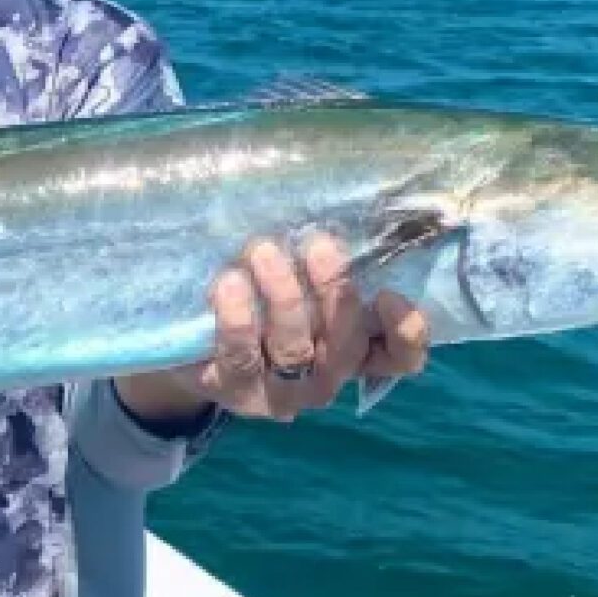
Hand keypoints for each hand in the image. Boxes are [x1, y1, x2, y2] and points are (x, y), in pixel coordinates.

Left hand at [118, 231, 430, 425]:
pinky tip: (229, 283)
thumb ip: (324, 259)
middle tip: (318, 245)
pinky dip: (237, 319)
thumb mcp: (299, 280)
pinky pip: (240, 357)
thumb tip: (339, 204)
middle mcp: (325, 376)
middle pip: (345, 345)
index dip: (405, 333)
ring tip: (264, 251)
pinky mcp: (235, 391)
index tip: (390, 294)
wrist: (192, 344)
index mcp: (352, 349)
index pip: (399, 356)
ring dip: (284, 298)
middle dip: (335, 292)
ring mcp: (282, 393)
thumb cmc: (261, 298)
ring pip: (294, 350)